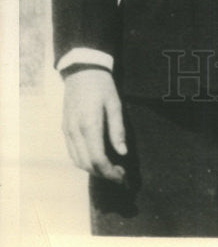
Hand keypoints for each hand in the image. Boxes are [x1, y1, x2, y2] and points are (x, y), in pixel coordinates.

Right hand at [62, 68, 127, 182]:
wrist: (81, 71)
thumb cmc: (102, 86)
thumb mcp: (115, 104)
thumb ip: (118, 129)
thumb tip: (123, 153)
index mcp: (89, 125)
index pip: (98, 159)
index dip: (110, 172)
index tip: (123, 176)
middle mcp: (75, 131)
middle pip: (87, 164)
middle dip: (104, 174)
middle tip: (120, 174)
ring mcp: (67, 131)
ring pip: (77, 161)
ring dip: (93, 170)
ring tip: (110, 168)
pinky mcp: (65, 129)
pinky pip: (72, 153)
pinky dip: (84, 161)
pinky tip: (97, 159)